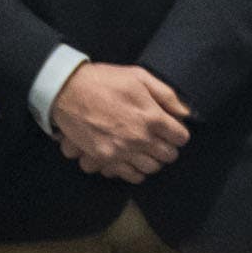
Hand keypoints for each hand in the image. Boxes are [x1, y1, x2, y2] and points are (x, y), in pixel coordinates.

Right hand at [51, 61, 191, 180]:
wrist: (66, 90)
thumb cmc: (104, 81)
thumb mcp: (140, 77)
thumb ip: (167, 95)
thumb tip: (185, 112)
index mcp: (152, 117)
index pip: (181, 138)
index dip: (178, 133)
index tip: (171, 130)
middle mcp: (140, 138)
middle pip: (169, 156)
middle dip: (168, 148)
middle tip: (159, 141)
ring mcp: (122, 150)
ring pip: (151, 168)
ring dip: (152, 160)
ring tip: (145, 151)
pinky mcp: (105, 157)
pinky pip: (129, 175)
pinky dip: (134, 171)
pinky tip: (132, 161)